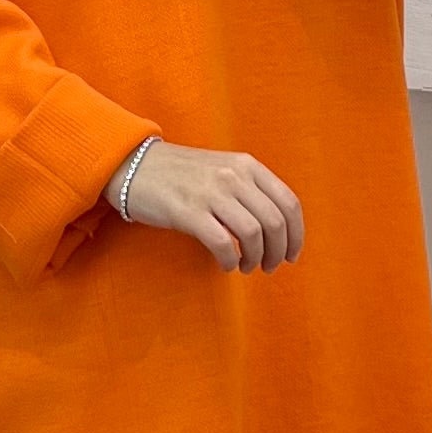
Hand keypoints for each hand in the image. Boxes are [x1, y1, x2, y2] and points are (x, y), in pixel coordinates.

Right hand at [113, 140, 303, 272]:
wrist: (135, 166)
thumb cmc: (182, 175)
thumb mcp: (223, 169)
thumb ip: (250, 190)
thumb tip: (277, 227)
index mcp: (247, 165)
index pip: (288, 202)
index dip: (296, 234)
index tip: (292, 255)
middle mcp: (234, 176)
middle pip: (275, 222)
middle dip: (278, 252)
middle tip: (269, 267)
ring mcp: (211, 193)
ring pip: (253, 234)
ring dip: (256, 259)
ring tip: (246, 267)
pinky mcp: (188, 211)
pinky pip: (223, 243)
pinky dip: (230, 261)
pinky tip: (226, 266)